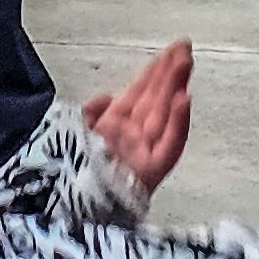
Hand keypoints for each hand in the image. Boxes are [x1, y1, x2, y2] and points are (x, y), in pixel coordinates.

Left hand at [84, 40, 191, 197]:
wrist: (73, 211)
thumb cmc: (75, 175)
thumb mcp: (75, 136)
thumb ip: (91, 113)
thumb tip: (105, 97)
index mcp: (116, 126)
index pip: (140, 92)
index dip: (154, 71)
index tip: (170, 51)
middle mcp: (134, 135)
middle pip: (156, 98)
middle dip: (170, 72)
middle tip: (184, 47)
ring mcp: (145, 151)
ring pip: (165, 113)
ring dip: (175, 87)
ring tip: (186, 63)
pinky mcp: (153, 169)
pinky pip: (170, 144)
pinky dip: (178, 123)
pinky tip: (184, 100)